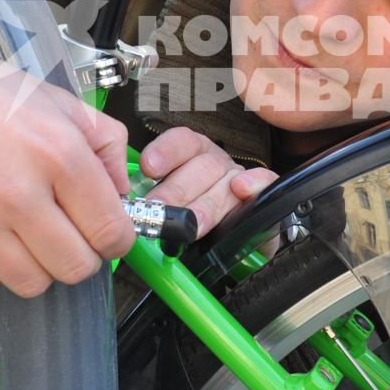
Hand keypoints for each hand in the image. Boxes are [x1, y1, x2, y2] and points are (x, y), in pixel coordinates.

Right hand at [0, 6, 135, 297]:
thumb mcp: (56, 100)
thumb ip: (105, 143)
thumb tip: (123, 193)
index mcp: (58, 154)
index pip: (111, 232)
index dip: (117, 239)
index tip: (108, 234)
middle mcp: (19, 193)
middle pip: (76, 268)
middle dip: (82, 257)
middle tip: (71, 236)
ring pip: (32, 285)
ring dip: (40, 268)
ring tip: (32, 238)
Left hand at [139, 126, 277, 237]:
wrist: (231, 247)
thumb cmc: (192, 221)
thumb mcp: (167, 207)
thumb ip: (151, 202)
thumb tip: (123, 209)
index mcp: (193, 156)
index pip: (182, 142)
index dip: (165, 152)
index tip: (148, 168)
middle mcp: (217, 164)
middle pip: (201, 167)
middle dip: (177, 190)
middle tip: (158, 208)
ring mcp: (241, 180)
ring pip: (226, 181)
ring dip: (206, 203)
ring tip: (191, 223)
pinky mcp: (264, 197)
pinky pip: (266, 183)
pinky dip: (255, 183)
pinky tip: (242, 189)